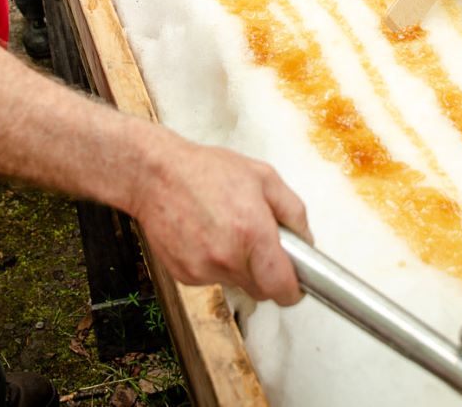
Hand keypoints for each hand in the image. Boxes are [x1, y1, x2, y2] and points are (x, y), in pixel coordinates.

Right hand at [129, 135, 308, 304]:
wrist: (154, 175)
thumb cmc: (205, 171)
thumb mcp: (263, 177)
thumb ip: (293, 211)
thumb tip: (306, 241)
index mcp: (253, 233)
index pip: (282, 288)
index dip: (293, 290)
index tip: (295, 285)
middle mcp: (228, 257)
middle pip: (261, 291)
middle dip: (266, 273)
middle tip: (257, 242)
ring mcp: (203, 269)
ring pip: (236, 283)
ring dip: (238, 266)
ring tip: (225, 230)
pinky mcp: (184, 275)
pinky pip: (211, 278)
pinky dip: (214, 263)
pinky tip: (205, 235)